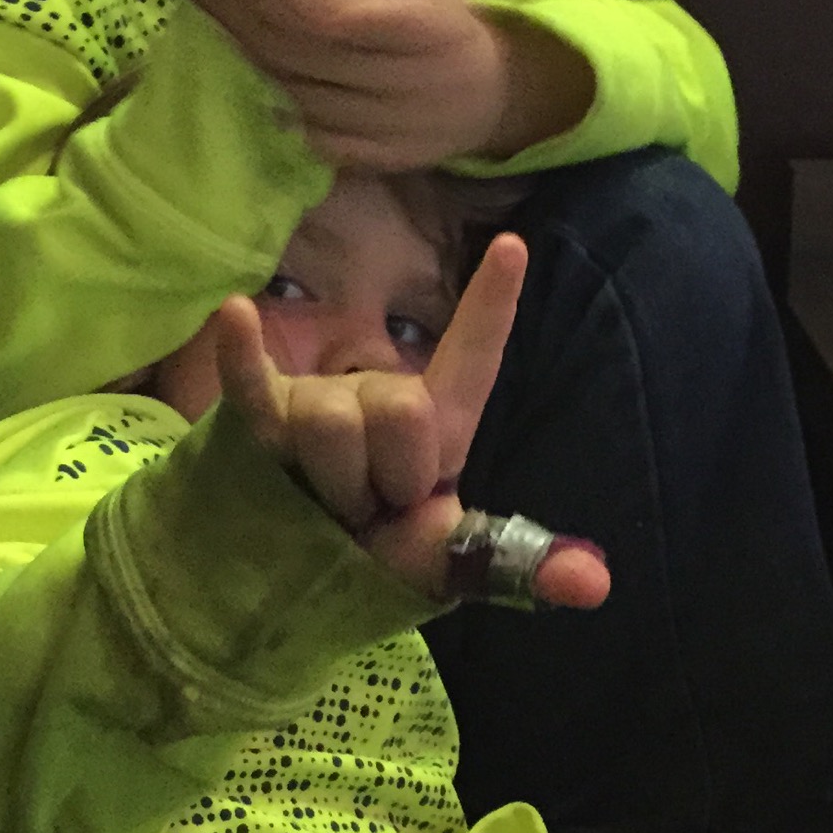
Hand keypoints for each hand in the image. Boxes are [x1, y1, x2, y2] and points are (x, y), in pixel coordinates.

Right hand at [213, 232, 609, 609]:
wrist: (287, 581)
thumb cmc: (372, 557)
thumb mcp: (443, 561)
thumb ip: (512, 562)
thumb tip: (597, 585)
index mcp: (437, 423)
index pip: (472, 359)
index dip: (492, 305)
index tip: (512, 247)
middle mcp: (378, 395)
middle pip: (399, 411)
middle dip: (386, 479)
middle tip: (368, 511)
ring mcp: (314, 401)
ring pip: (330, 424)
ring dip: (329, 486)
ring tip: (319, 506)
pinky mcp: (257, 419)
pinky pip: (250, 383)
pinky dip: (240, 354)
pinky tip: (234, 315)